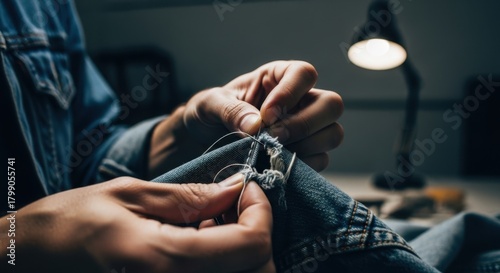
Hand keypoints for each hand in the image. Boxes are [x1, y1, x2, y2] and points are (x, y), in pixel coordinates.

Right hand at [0, 175, 273, 272]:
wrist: (34, 259)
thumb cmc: (71, 222)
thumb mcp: (130, 195)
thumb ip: (190, 196)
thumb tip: (237, 188)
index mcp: (164, 260)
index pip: (251, 245)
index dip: (261, 211)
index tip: (248, 188)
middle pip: (257, 271)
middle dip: (257, 231)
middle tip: (233, 203)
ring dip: (242, 247)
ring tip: (212, 220)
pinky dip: (223, 260)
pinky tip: (200, 238)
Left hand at [183, 60, 343, 170]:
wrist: (204, 141)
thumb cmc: (210, 114)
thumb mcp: (210, 105)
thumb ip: (231, 111)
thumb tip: (256, 125)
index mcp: (279, 77)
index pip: (305, 74)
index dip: (290, 93)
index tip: (266, 114)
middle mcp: (300, 100)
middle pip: (331, 105)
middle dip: (304, 124)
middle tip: (273, 138)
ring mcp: (307, 128)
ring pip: (333, 133)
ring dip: (306, 147)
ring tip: (273, 153)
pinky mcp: (306, 154)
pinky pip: (321, 160)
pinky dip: (302, 166)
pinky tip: (276, 165)